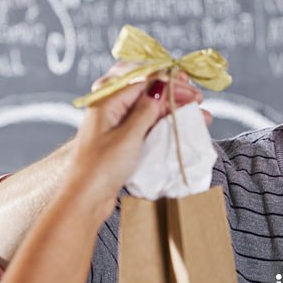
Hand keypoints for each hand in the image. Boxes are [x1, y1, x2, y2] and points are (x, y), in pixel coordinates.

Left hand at [66, 63, 203, 211]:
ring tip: (198, 115)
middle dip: (173, 94)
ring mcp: (115, 127)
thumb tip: (159, 85)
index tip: (191, 89)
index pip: (142, 82)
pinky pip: (146, 126)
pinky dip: (165, 125)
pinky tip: (182, 128)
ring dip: (173, 110)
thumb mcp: (128, 137)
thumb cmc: (100, 169)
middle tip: (197, 100)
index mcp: (106, 102)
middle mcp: (110, 111)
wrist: (84, 201)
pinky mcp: (121, 143)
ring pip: (149, 110)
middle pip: (146, 93)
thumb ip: (145, 110)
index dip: (169, 83)